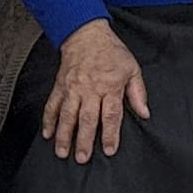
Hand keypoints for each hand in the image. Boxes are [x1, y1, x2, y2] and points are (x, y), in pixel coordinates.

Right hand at [47, 19, 148, 162]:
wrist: (86, 34)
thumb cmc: (112, 52)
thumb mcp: (132, 69)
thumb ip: (138, 93)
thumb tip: (144, 113)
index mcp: (110, 87)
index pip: (111, 114)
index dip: (110, 134)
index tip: (109, 150)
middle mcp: (90, 90)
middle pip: (87, 118)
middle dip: (84, 140)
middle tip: (82, 158)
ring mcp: (72, 88)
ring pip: (67, 115)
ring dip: (64, 135)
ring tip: (62, 152)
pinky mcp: (60, 86)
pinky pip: (52, 105)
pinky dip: (48, 120)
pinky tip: (47, 134)